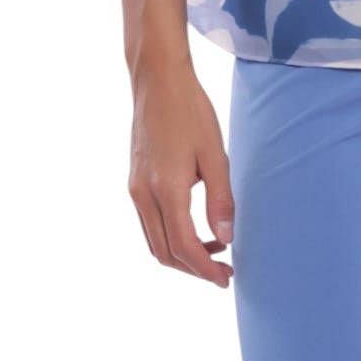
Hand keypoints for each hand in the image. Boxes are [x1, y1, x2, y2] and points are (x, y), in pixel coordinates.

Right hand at [128, 64, 234, 288]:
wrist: (157, 81)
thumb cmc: (190, 111)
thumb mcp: (215, 153)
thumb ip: (220, 199)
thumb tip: (226, 238)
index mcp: (166, 189)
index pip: (183, 246)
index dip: (205, 269)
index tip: (225, 279)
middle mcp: (143, 194)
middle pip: (164, 252)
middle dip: (194, 269)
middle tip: (224, 272)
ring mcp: (135, 189)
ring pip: (153, 242)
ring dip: (181, 255)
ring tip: (214, 250)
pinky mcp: (134, 181)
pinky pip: (148, 224)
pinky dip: (170, 237)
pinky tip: (194, 227)